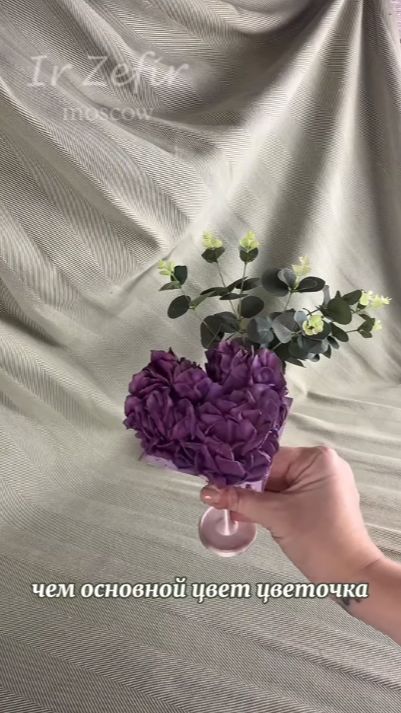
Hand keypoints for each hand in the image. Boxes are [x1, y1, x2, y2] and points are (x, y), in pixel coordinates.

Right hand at [200, 446, 383, 583]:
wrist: (351, 576)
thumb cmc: (319, 540)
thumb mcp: (274, 515)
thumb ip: (239, 500)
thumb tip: (207, 491)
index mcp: (318, 458)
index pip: (269, 459)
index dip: (241, 472)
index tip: (215, 480)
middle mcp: (323, 465)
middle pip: (272, 472)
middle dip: (247, 488)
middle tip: (217, 496)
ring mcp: (323, 484)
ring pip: (278, 487)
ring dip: (256, 500)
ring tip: (228, 508)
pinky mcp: (320, 503)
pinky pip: (288, 498)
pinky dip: (270, 508)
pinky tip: (245, 515)